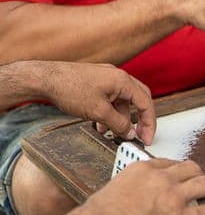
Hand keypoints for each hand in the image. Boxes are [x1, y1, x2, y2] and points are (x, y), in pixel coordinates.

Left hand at [36, 61, 155, 144]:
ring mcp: (106, 78)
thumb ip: (118, 124)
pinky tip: (101, 124)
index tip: (146, 137)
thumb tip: (129, 132)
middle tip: (139, 134)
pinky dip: (110, 112)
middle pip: (138, 100)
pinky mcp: (96, 82)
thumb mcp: (99, 112)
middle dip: (139, 119)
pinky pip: (111, 99)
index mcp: (123, 81)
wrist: (44, 78)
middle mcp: (117, 77)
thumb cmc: (68, 88)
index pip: (146, 103)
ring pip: (122, 101)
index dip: (149, 123)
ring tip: (114, 132)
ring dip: (121, 118)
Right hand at [82, 159, 204, 214]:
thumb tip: (133, 199)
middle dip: (201, 175)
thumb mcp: (113, 189)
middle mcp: (162, 178)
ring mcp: (174, 197)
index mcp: (144, 169)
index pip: (170, 163)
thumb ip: (129, 189)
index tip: (184, 177)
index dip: (181, 171)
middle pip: (192, 169)